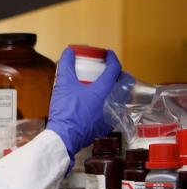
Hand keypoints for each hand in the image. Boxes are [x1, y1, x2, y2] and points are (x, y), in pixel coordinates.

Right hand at [46, 47, 121, 165]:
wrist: (65, 136)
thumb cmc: (66, 112)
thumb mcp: (63, 85)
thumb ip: (66, 66)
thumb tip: (68, 52)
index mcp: (105, 88)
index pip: (115, 68)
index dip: (112, 58)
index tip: (107, 54)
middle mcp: (113, 100)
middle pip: (125, 82)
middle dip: (119, 74)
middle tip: (110, 71)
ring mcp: (112, 113)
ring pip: (122, 96)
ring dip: (117, 89)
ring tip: (107, 86)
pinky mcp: (108, 124)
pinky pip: (115, 109)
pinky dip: (111, 102)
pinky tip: (101, 103)